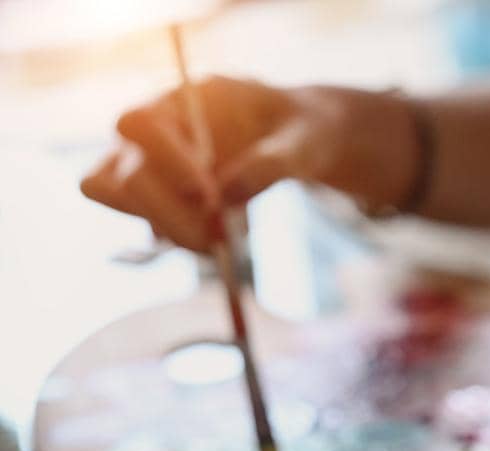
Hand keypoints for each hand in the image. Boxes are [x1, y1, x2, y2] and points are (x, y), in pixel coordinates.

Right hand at [82, 78, 407, 249]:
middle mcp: (151, 135)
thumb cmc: (302, 130)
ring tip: (223, 238)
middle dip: (163, 213)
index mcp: (179, 102)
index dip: (164, 162)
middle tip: (216, 238)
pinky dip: (188, 238)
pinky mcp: (162, 201)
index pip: (136, 125)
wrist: (301, 140)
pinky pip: (153, 227)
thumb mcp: (305, 141)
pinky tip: (228, 232)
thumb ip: (271, 162)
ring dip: (169, 229)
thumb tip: (225, 195)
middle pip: (112, 175)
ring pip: (118, 201)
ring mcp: (149, 168)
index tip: (209, 193)